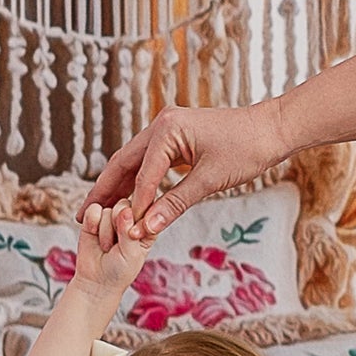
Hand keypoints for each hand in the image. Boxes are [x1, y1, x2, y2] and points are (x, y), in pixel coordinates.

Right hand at [69, 198, 153, 293]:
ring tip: (106, 246)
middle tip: (116, 244)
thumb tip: (125, 210)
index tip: (131, 237)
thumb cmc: (119, 271)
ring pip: (109, 210)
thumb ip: (129, 232)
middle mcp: (130, 219)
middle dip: (119, 225)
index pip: (146, 209)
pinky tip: (94, 235)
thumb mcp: (131, 254)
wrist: (95, 281)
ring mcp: (111, 217)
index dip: (137, 220)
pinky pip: (94, 210)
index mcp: (146, 227)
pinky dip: (92, 223)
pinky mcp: (94, 218)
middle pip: (125, 205)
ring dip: (105, 231)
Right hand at [87, 104, 293, 236]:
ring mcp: (168, 128)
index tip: (120, 230)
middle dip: (104, 190)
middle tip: (82, 215)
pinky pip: (150, 161)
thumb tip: (146, 228)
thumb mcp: (210, 181)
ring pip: (134, 161)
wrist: (273, 129)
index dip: (131, 205)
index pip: (141, 174)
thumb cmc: (247, 149)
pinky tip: (128, 198)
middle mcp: (162, 124)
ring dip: (118, 186)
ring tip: (98, 210)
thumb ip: (175, 204)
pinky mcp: (177, 136)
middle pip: (124, 162)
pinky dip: (138, 180)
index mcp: (167, 130)